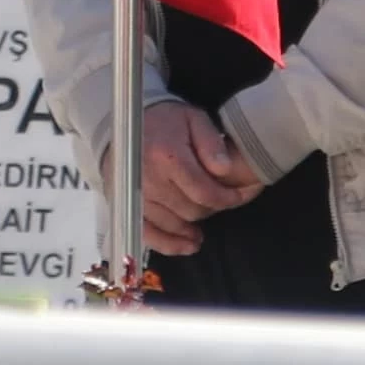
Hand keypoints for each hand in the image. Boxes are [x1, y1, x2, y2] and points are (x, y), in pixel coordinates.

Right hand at [135, 99, 250, 255]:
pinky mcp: (126, 207)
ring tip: (208, 219)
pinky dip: (170, 244)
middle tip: (222, 201)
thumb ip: (211, 142)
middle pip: (190, 210)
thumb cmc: (165, 121)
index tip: (239, 196)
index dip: (227, 199)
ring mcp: (135, 196)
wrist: (124, 124)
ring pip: (174, 224)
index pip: (203, 191)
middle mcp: (147, 179)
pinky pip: (149, 235)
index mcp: (165, 156)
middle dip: (212, 208)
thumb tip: (225, 169)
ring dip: (194, 226)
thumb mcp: (193, 119)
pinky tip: (190, 244)